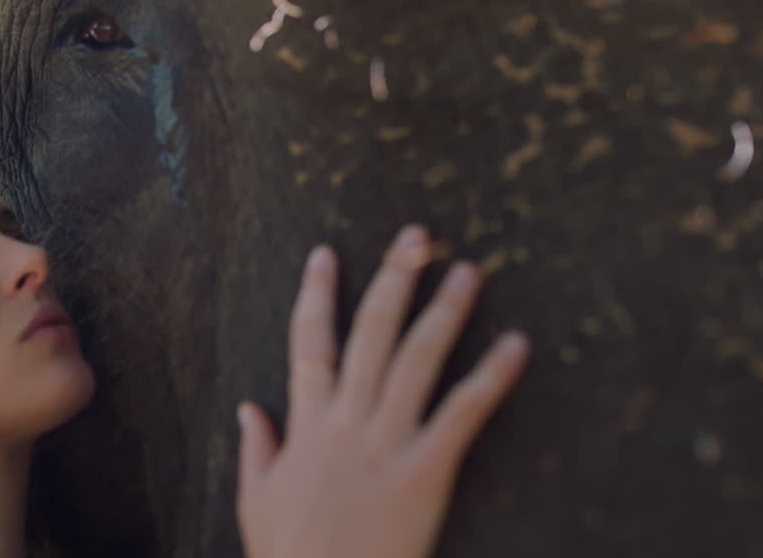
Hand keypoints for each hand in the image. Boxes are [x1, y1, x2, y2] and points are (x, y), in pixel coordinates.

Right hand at [236, 225, 529, 557]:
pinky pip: (463, 414)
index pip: (309, 342)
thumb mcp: (256, 500)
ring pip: (417, 360)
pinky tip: (517, 344)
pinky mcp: (425, 473)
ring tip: (468, 271)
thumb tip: (246, 407)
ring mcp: (386, 445)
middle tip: (414, 237)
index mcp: (305, 425)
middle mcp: (345, 422)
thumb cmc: (289, 556)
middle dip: (392, 279)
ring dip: (444, 310)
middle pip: (369, 334)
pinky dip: (491, 377)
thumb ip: (255, 448)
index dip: (316, 294)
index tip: (325, 254)